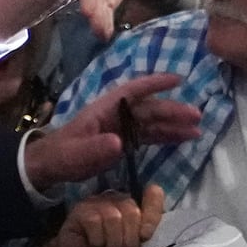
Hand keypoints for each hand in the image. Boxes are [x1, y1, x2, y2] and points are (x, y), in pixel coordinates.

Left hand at [23, 71, 202, 188]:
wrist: (49, 167)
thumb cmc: (60, 155)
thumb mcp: (75, 154)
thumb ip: (95, 148)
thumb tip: (119, 142)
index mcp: (105, 109)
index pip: (133, 91)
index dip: (154, 84)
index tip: (177, 80)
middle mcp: (117, 114)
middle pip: (148, 108)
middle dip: (172, 110)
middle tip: (196, 115)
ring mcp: (121, 128)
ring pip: (152, 122)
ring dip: (174, 125)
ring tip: (198, 130)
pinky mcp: (124, 142)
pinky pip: (149, 136)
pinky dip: (166, 137)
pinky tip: (183, 139)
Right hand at [38, 185, 165, 246]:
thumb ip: (143, 238)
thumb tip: (148, 232)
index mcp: (135, 206)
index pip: (154, 195)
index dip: (152, 214)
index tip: (145, 236)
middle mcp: (117, 199)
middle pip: (133, 211)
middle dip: (129, 239)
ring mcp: (98, 201)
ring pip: (114, 217)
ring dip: (112, 242)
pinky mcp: (81, 209)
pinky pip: (95, 222)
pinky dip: (97, 240)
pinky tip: (93, 245)